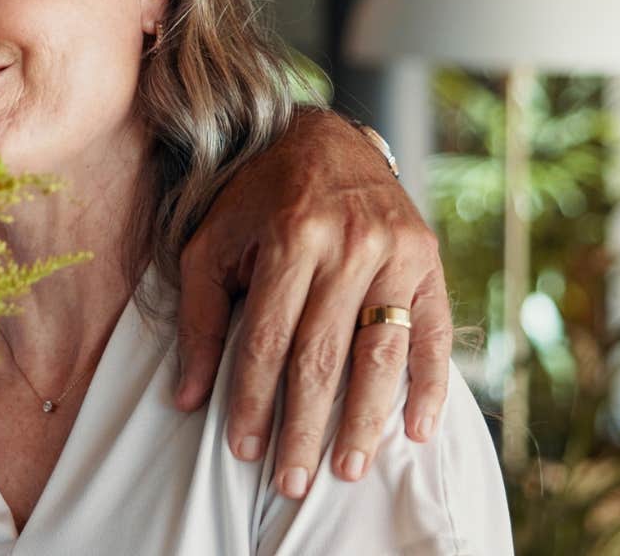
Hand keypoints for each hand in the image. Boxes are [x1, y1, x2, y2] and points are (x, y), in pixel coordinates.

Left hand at [172, 108, 451, 498]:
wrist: (325, 138)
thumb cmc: (255, 199)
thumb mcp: (211, 242)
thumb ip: (199, 317)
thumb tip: (187, 398)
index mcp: (290, 237)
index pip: (267, 340)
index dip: (254, 400)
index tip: (243, 450)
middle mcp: (348, 245)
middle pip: (323, 356)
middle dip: (305, 428)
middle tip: (292, 483)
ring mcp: (396, 252)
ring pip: (380, 353)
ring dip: (365, 420)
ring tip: (348, 469)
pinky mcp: (429, 260)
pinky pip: (432, 333)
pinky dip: (429, 386)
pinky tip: (415, 431)